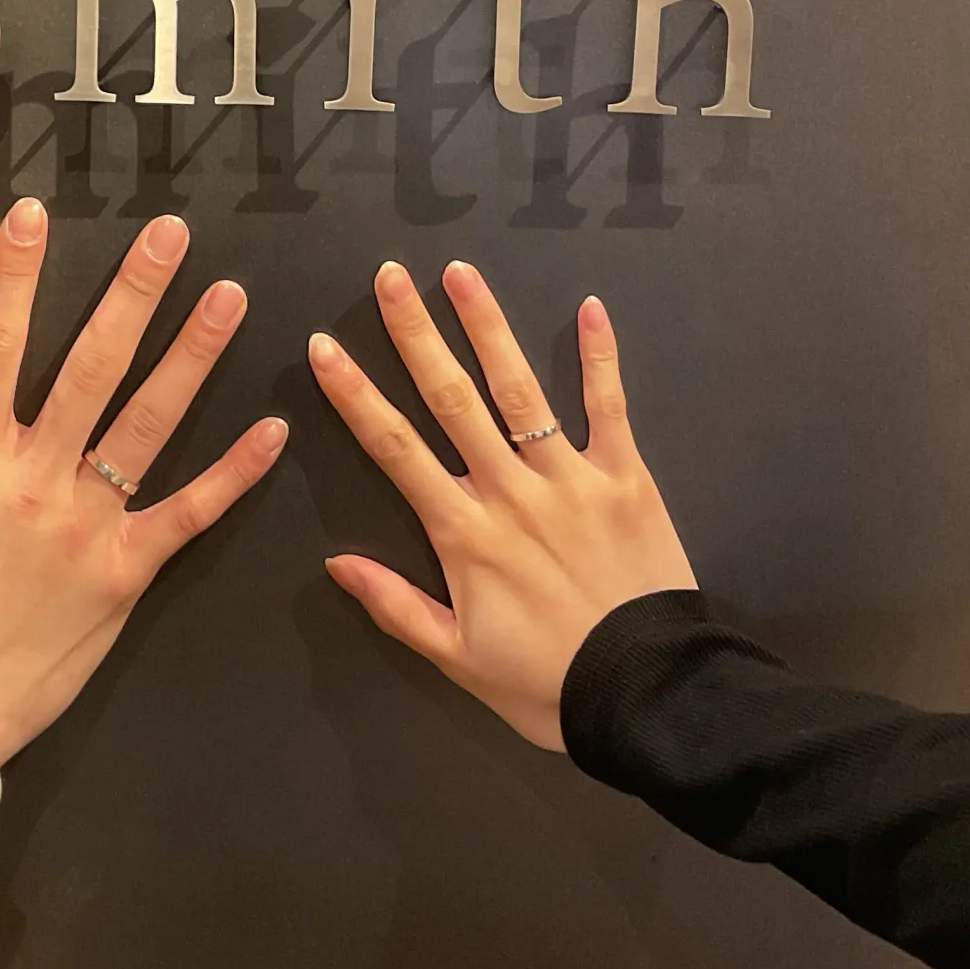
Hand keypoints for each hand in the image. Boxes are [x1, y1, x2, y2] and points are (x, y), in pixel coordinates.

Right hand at [0, 198, 287, 763]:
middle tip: (172, 233)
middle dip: (133, 293)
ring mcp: (90, 526)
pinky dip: (233, 474)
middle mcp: (38, 478)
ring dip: (193, 356)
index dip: (14, 276)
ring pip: (149, 423)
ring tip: (230, 297)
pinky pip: (189, 516)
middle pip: (92, 366)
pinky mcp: (125, 574)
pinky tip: (271, 429)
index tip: (34, 216)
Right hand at [310, 262, 693, 748]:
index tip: (323, 346)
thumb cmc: (546, 684)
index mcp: (462, 533)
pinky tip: (589, 306)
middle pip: (451, 400)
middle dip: (416, 335)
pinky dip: (600, 356)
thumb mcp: (456, 658)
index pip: (394, 448)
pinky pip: (609, 407)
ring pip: (519, 390)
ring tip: (460, 274)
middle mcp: (509, 490)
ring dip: (488, 327)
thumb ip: (396, 605)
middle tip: (389, 278)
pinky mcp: (626, 478)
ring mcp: (570, 478)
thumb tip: (335, 562)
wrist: (646, 695)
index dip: (355, 395)